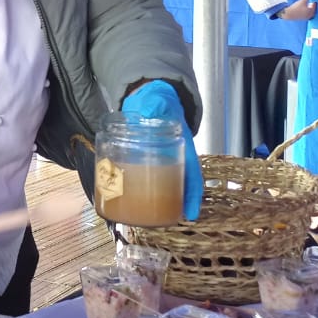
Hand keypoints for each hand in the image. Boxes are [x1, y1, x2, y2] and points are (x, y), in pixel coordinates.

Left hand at [121, 80, 201, 221]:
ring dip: (154, 200)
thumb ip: (153, 103)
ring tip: (144, 215)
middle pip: (176, 184)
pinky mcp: (140, 158)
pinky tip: (126, 198)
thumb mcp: (157, 100)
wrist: (147, 96)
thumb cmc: (157, 101)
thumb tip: (148, 108)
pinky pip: (140, 176)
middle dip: (172, 203)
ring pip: (159, 184)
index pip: (192, 173)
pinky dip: (135, 188)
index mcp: (182, 145)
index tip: (190, 213)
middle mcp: (171, 156)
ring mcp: (156, 159)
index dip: (192, 194)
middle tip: (163, 220)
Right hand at [278, 0, 315, 20]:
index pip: (316, 5)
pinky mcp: (303, 18)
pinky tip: (304, 8)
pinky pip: (308, 13)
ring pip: (311, 11)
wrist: (288, 14)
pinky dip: (308, 10)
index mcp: (312, 12)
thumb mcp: (303, 0)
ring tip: (308, 3)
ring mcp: (306, 17)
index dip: (315, 1)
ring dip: (310, 7)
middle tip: (312, 0)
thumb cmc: (296, 8)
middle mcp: (310, 15)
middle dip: (313, 5)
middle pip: (314, 9)